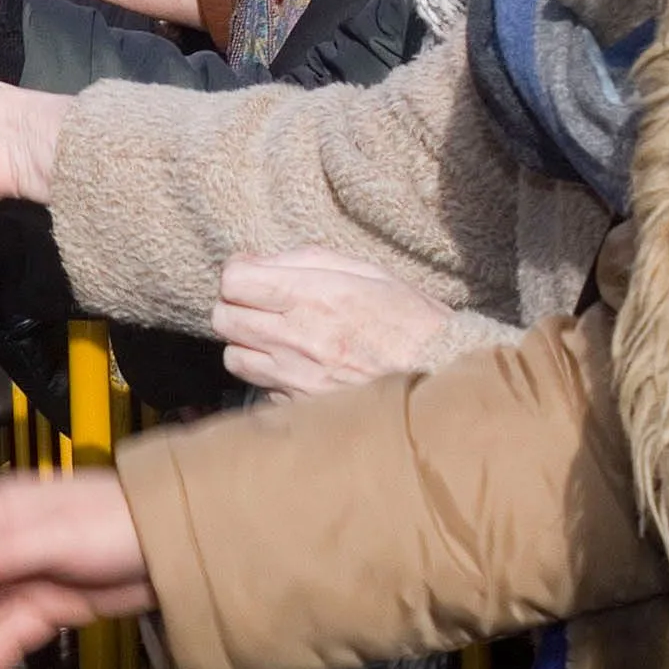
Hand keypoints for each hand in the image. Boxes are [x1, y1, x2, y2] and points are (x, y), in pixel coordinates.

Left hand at [210, 248, 453, 398]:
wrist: (444, 377)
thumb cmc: (410, 319)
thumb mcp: (366, 271)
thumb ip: (307, 260)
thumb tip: (259, 261)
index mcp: (313, 295)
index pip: (234, 281)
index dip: (237, 274)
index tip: (252, 275)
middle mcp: (298, 338)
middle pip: (224, 319)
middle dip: (235, 306)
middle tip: (260, 305)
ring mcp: (298, 378)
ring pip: (234, 358)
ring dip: (246, 345)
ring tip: (274, 338)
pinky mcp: (303, 408)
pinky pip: (261, 389)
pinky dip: (269, 377)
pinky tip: (296, 368)